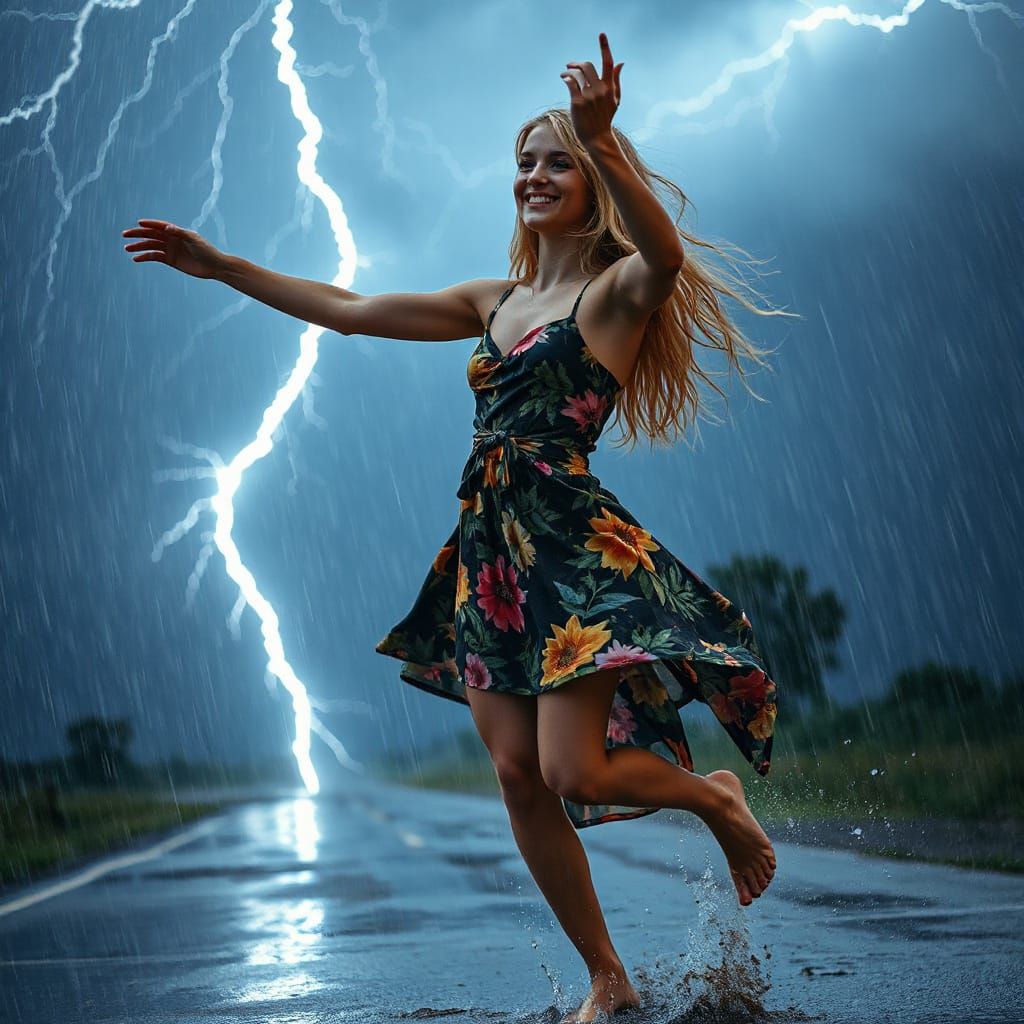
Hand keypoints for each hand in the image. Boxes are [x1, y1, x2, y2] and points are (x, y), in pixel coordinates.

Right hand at [121, 219, 225, 279]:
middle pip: (151, 235)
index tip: (138, 223)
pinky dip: (145, 257)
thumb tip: (166, 227)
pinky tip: (136, 259)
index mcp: (177, 231)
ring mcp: (170, 249)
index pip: (160, 226)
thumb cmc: (207, 251)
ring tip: (127, 248)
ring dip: (139, 247)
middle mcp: (172, 239)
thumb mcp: (194, 240)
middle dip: (138, 234)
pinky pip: (155, 257)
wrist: (214, 266)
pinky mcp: (171, 260)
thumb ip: (179, 233)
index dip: (149, 224)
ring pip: (151, 246)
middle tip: (125, 235)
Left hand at [559, 32, 622, 149]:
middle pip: (588, 66)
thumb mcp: (614, 100)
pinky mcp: (577, 103)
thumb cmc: (605, 118)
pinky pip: (570, 83)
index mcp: (609, 87)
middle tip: (571, 64)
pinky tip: (564, 78)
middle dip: (577, 63)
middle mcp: (599, 90)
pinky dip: (566, 78)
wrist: (597, 138)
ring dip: (569, 70)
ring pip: (577, 74)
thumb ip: (616, 80)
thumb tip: (621, 63)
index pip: (608, 63)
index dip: (605, 47)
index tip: (601, 34)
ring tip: (565, 73)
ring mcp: (588, 96)